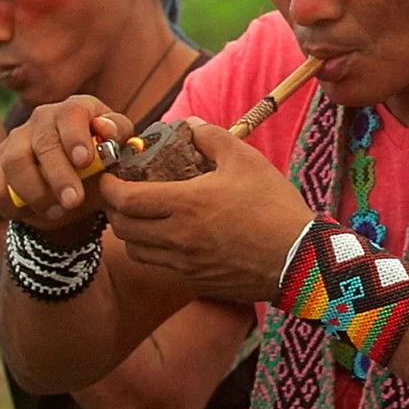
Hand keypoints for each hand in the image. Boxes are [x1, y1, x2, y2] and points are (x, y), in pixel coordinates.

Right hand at [0, 95, 133, 233]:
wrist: (78, 186)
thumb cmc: (100, 162)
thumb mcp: (117, 149)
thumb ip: (118, 136)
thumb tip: (105, 129)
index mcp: (75, 110)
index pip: (71, 114)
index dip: (76, 137)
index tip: (84, 161)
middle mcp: (42, 118)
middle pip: (43, 142)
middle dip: (58, 175)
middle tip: (73, 200)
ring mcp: (16, 139)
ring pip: (14, 163)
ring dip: (36, 192)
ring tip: (58, 211)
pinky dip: (11, 205)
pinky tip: (32, 214)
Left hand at [98, 117, 313, 302]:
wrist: (300, 260)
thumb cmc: (274, 207)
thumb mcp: (246, 160)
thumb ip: (213, 137)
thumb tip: (191, 126)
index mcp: (184, 204)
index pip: (123, 200)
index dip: (108, 187)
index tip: (109, 177)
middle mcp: (177, 238)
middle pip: (122, 229)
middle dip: (115, 210)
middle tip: (123, 195)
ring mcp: (186, 265)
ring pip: (138, 252)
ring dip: (133, 233)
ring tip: (146, 216)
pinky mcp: (198, 282)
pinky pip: (164, 267)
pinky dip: (159, 251)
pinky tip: (177, 237)